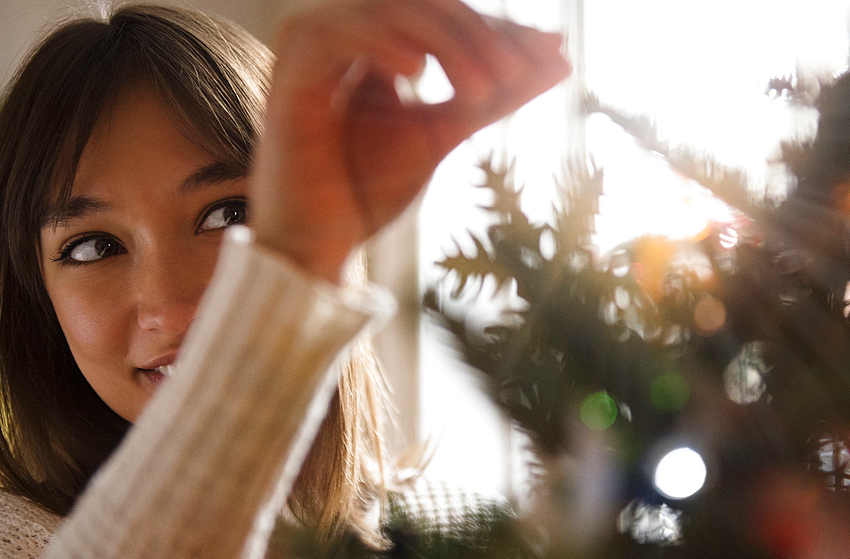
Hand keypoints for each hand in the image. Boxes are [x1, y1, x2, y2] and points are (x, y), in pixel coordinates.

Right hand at [249, 0, 571, 281]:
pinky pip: (339, 35)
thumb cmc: (370, 191)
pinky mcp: (290, 70)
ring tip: (483, 89)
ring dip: (445, 43)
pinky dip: (382, 46)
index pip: (446, 17)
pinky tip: (419, 74)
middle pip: (422, 6)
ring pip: (389, 12)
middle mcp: (345, 36)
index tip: (552, 51)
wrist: (319, 244)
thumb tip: (559, 57)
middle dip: (477, 35)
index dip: (498, 32)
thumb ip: (494, 95)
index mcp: (377, 46)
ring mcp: (315, 48)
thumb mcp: (445, 133)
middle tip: (516, 73)